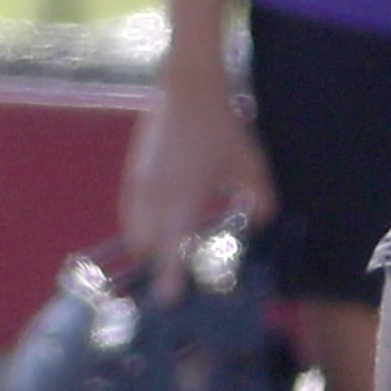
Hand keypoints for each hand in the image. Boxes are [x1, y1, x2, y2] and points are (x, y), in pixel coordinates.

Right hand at [118, 74, 270, 299]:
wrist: (188, 89)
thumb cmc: (224, 129)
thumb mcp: (253, 167)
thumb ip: (259, 203)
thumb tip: (256, 227)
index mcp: (183, 198)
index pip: (171, 248)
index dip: (170, 277)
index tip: (168, 301)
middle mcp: (154, 195)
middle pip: (145, 246)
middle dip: (158, 264)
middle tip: (178, 276)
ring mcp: (138, 184)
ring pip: (134, 230)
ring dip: (149, 245)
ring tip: (170, 253)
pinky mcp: (133, 174)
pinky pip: (130, 212)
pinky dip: (142, 225)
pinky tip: (161, 225)